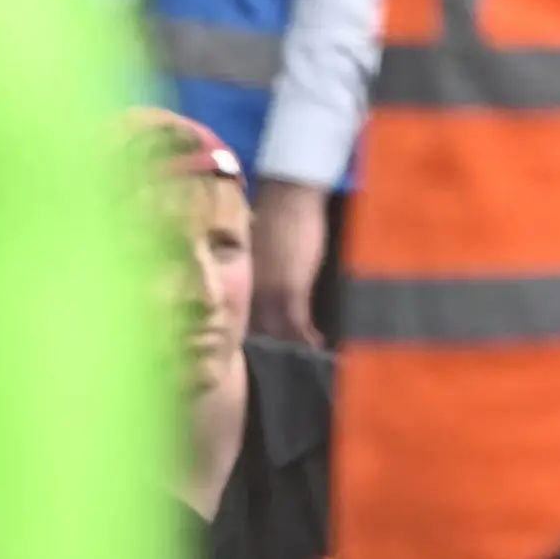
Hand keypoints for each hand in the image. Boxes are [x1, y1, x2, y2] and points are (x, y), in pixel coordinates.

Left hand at [252, 181, 330, 346]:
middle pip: (256, 330)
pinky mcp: (292, 291)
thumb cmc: (277, 214)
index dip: (252, 333)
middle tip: (284, 363)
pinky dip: (307, 339)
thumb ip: (260, 268)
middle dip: (271, 348)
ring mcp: (269, 293)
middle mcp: (249, 291)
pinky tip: (319, 345)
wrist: (288, 195)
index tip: (261, 348)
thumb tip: (267, 278)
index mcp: (241, 280)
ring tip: (306, 360)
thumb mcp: (260, 246)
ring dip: (292, 349)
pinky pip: (297, 326)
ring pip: (276, 332)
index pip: (242, 316)